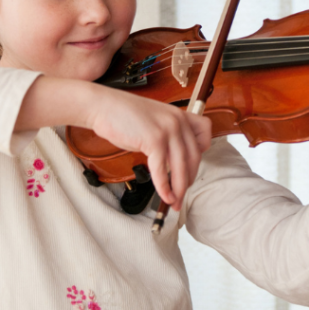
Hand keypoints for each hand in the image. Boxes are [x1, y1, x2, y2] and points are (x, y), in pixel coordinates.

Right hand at [86, 88, 211, 210]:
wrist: (103, 106)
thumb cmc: (124, 115)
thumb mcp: (154, 120)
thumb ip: (168, 136)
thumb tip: (174, 162)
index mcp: (180, 115)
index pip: (204, 134)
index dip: (200, 153)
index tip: (191, 167)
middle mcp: (178, 121)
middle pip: (194, 157)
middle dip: (188, 181)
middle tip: (181, 196)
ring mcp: (167, 130)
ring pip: (181, 167)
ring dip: (178, 189)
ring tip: (174, 203)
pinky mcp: (154, 140)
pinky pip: (162, 170)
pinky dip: (163, 187)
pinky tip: (164, 196)